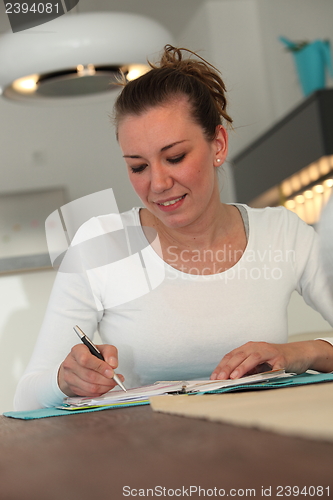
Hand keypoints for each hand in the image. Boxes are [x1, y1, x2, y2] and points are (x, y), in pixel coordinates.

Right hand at [58, 344, 124, 396]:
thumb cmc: (91, 355)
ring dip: (105, 387)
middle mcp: (70, 364)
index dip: (100, 367)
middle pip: (89, 376)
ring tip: (112, 382)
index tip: (111, 372)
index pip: (85, 359)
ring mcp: (69, 377)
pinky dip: (100, 392)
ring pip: (90, 387)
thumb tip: (113, 364)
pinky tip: (105, 386)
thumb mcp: (102, 348)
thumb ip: (110, 353)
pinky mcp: (73, 388)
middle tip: (116, 379)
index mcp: (77, 351)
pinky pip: (89, 394)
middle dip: (106, 379)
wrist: (79, 363)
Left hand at [210, 340, 332, 379]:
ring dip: (242, 367)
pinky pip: (272, 365)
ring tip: (233, 377)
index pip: (231, 356)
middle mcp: (257, 347)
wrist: (299, 354)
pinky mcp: (282, 358)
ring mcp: (270, 351)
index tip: (213, 377)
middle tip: (219, 378)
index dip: (221, 366)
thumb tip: (229, 380)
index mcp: (249, 348)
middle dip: (227, 368)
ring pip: (252, 357)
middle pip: (238, 355)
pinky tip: (259, 378)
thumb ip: (245, 370)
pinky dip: (265, 371)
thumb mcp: (257, 365)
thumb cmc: (275, 361)